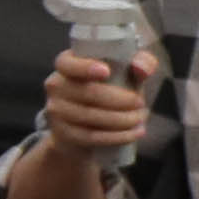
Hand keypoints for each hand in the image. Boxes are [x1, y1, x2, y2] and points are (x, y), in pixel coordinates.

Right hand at [35, 42, 155, 166]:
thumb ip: (142, 62)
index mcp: (68, 64)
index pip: (66, 63)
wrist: (91, 122)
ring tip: (140, 118)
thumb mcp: (128, 70)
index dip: (84, 67)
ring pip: (89, 116)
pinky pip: (90, 136)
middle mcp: (56, 85)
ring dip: (121, 119)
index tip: (106, 72)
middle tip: (140, 103)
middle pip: (86, 93)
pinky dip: (116, 136)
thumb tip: (141, 69)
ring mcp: (56, 110)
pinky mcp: (63, 133)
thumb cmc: (112, 87)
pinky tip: (134, 133)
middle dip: (120, 100)